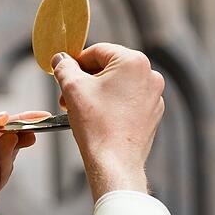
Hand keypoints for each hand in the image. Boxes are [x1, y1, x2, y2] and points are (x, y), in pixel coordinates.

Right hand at [51, 43, 164, 199]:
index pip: (98, 51)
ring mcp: (154, 96)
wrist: (114, 163)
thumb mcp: (72, 88)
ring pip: (118, 86)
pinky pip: (128, 102)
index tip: (64, 73)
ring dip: (97, 93)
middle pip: (109, 68)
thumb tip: (60, 60)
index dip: (76, 61)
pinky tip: (97, 120)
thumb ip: (64, 67)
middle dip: (86, 80)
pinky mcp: (152, 115)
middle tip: (66, 96)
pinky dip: (111, 106)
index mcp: (133, 61)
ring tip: (79, 109)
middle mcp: (149, 75)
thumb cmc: (97, 126)